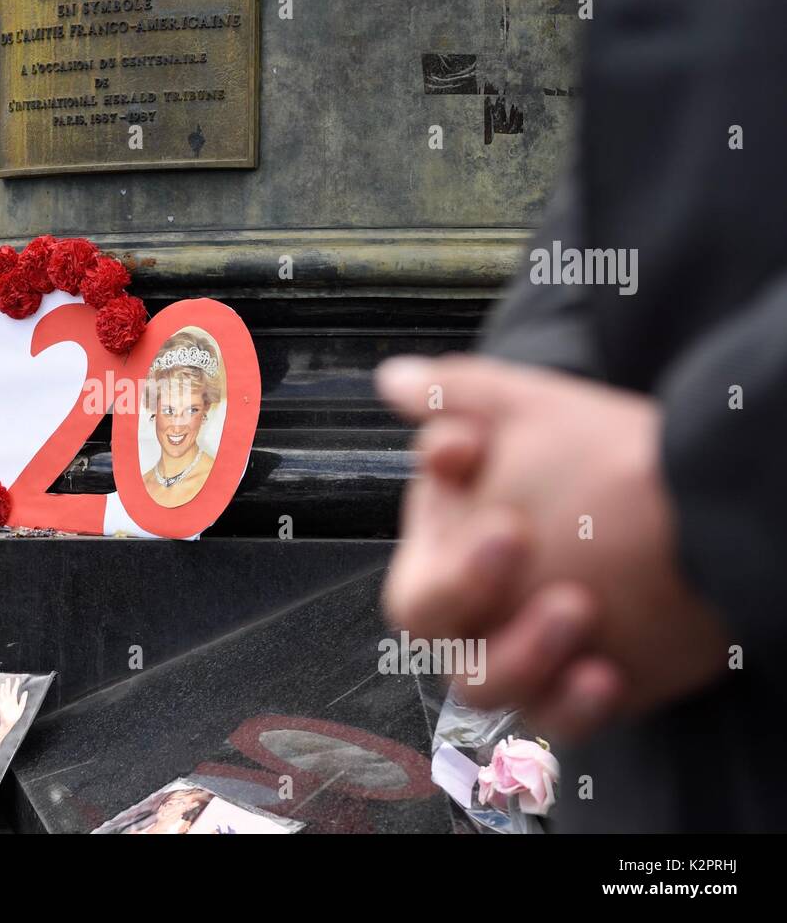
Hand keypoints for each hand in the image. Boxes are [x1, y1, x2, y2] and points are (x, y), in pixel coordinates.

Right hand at [0, 677, 27, 734]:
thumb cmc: (15, 716)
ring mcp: (3, 703)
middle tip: (8, 678)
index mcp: (13, 699)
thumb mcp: (21, 707)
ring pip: (2, 694)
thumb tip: (26, 692)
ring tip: (3, 684)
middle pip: (7, 690)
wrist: (10, 723)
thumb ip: (23, 700)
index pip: (14, 690)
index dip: (16, 684)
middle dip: (8, 685)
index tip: (17, 679)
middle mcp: (8, 700)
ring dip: (2, 690)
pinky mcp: (0, 707)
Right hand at [377, 355, 731, 738]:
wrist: (704, 502)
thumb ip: (452, 397)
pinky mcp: (577, 691)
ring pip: (490, 688)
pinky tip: (604, 673)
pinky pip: (559, 721)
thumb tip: (395, 379)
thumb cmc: (606, 455)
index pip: (415, 591)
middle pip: (440, 641)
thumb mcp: (528, 411)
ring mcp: (527, 654)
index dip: (446, 565)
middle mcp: (480, 612)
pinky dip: (575, 705)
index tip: (504, 523)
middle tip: (519, 543)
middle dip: (473, 594)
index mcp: (450, 554)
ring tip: (579, 607)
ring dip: (524, 653)